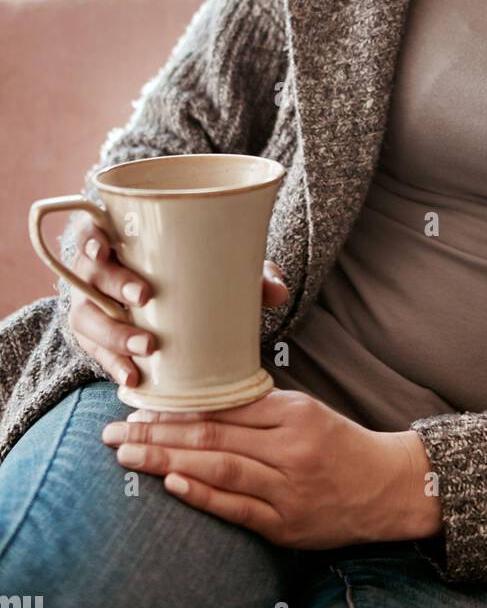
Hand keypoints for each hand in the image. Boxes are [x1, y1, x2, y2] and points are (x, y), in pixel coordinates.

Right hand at [67, 213, 288, 386]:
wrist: (183, 305)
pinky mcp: (99, 340)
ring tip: (145, 349)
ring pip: (88, 318)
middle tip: (144, 297)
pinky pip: (96, 352)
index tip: (104, 245)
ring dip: (113, 333)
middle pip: (90, 274)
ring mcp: (94, 307)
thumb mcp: (224, 266)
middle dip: (113, 284)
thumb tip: (277, 292)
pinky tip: (132, 378)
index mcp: (120, 240)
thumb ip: (252, 274)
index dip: (91, 235)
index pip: (92, 229)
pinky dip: (113, 364)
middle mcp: (98, 273)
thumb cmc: (198, 273)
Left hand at [101, 389, 441, 547]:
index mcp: (293, 414)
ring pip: (220, 468)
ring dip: (168, 461)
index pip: (223, 407)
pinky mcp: (286, 524)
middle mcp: (289, 448)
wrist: (387, 488)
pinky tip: (173, 482)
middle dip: (157, 433)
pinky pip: (237, 507)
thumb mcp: (306, 412)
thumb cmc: (340, 445)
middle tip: (115, 431)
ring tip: (130, 456)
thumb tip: (202, 402)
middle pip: (213, 436)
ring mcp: (287, 488)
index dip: (177, 408)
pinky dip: (203, 494)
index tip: (139, 406)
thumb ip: (261, 408)